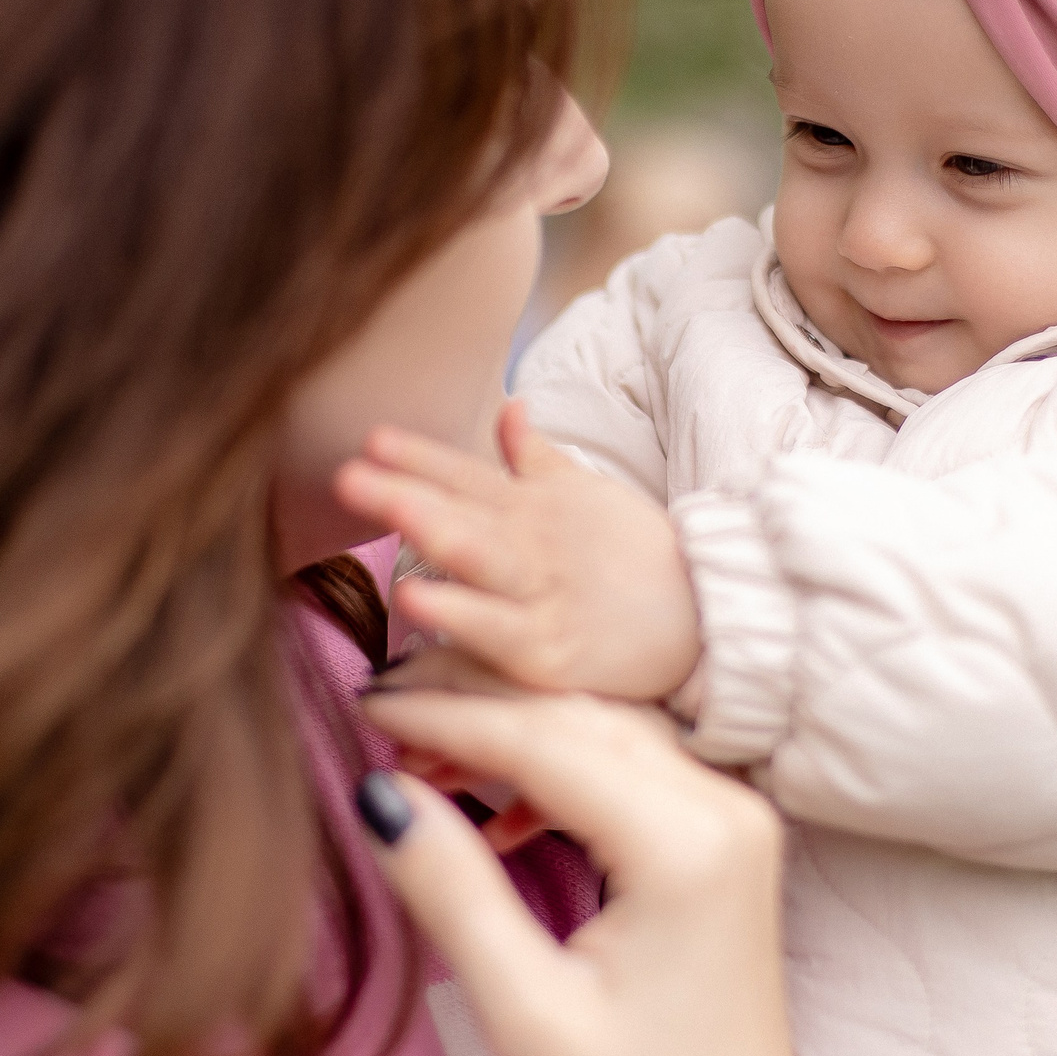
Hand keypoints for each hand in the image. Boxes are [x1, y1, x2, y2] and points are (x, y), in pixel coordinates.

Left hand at [334, 401, 702, 700]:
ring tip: (385, 506)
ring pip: (479, 558)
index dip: (420, 457)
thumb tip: (508, 405)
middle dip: (405, 490)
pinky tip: (414, 599)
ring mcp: (541, 594)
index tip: (371, 438)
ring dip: (431, 529)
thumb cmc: (638, 557)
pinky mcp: (549, 650)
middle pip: (461, 510)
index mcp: (534, 506)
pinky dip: (457, 613)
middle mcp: (533, 543)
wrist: (708, 618)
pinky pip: (496, 629)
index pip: (467, 474)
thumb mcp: (585, 494)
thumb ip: (534, 455)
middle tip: (348, 474)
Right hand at [355, 658, 834, 1055]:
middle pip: (581, 717)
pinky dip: (559, 775)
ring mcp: (738, 828)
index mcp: (690, 844)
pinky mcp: (727, 853)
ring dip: (516, 736)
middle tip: (383, 713)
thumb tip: (379, 791)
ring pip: (608, 735)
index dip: (445, 716)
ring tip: (423, 759)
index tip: (362, 704)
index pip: (545, 739)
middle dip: (479, 707)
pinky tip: (495, 814)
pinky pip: (634, 775)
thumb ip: (451, 888)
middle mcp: (729, 813)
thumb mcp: (524, 1009)